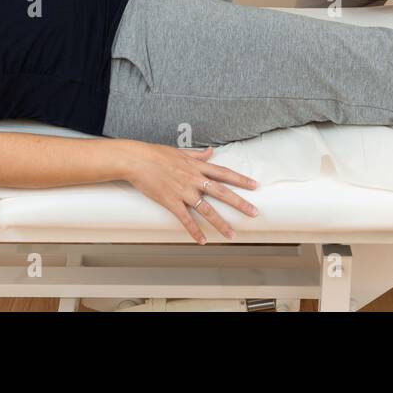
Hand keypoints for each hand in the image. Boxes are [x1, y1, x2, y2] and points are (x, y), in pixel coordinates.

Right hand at [115, 140, 259, 243]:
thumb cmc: (156, 154)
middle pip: (222, 192)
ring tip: (231, 235)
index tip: (255, 186)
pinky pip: (185, 219)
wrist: (137, 160)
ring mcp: (183, 191)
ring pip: (206, 210)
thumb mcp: (180, 152)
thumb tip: (211, 152)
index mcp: (197, 167)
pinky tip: (201, 241)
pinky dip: (194, 231)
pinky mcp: (171, 201)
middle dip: (240, 203)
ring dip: (220, 224)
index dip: (240, 179)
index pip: (224, 173)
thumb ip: (197, 155)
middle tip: (254, 213)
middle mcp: (194, 179)